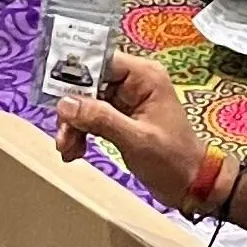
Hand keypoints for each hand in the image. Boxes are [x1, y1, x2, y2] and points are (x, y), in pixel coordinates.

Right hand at [55, 50, 206, 207]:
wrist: (191, 185)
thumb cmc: (173, 160)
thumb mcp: (135, 139)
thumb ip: (100, 118)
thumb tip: (65, 103)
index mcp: (145, 76)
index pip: (102, 61)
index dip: (75, 76)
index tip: (55, 96)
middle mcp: (135, 83)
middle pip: (89, 84)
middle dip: (72, 109)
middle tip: (62, 135)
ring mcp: (127, 101)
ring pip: (86, 103)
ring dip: (73, 126)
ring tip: (67, 150)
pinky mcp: (121, 119)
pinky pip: (92, 118)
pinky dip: (81, 133)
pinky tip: (74, 152)